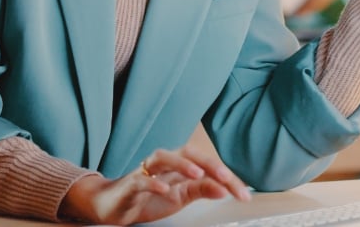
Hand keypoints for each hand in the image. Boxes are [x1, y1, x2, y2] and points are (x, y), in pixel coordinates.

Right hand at [60, 146, 250, 224]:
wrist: (115, 206)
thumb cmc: (149, 198)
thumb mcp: (181, 197)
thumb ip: (201, 190)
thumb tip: (225, 189)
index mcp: (180, 165)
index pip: (207, 165)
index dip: (227, 177)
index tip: (244, 194)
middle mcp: (165, 163)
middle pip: (188, 153)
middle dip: (209, 164)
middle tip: (227, 178)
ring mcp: (146, 171)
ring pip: (163, 158)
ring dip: (181, 164)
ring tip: (197, 173)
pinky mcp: (131, 184)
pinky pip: (142, 180)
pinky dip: (153, 182)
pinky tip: (164, 189)